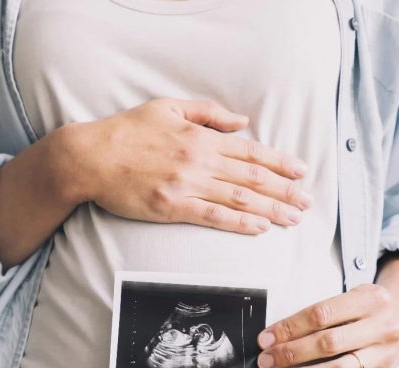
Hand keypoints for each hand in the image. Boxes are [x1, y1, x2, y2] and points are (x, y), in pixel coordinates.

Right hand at [59, 98, 313, 233]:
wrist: (90, 157)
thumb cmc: (126, 131)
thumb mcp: (168, 107)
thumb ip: (207, 113)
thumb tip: (242, 122)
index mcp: (200, 137)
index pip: (250, 151)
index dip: (280, 162)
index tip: (301, 172)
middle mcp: (199, 161)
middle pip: (252, 178)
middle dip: (285, 190)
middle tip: (308, 202)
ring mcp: (186, 185)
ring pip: (239, 199)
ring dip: (271, 209)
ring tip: (293, 219)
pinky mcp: (171, 207)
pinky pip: (213, 217)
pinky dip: (239, 223)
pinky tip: (259, 228)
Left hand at [255, 257, 398, 367]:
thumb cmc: (366, 309)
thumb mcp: (351, 296)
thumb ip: (321, 313)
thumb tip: (275, 336)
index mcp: (370, 299)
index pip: (322, 314)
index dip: (290, 328)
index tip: (265, 339)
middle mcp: (382, 327)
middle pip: (329, 344)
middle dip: (291, 354)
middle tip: (265, 362)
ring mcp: (384, 355)